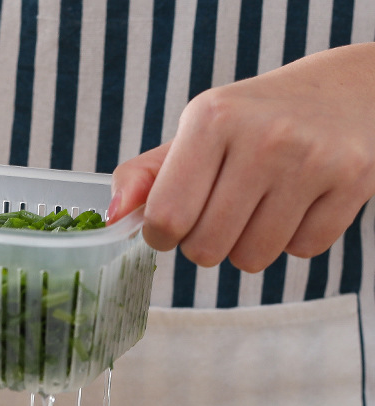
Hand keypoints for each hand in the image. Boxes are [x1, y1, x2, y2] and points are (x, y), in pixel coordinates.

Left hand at [109, 43, 374, 271]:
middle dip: (205, 243)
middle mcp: (263, 136)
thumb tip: (111, 217)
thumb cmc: (255, 122)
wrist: (351, 90)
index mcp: (212, 119)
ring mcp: (312, 159)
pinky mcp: (353, 181)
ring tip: (262, 206)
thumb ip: (145, 177)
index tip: (173, 224)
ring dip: (248, 246)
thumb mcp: (197, 133)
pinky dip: (295, 239)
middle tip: (223, 212)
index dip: (162, 236)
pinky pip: (301, 251)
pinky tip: (300, 203)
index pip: (165, 218)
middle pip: (205, 249)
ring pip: (251, 259)